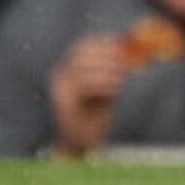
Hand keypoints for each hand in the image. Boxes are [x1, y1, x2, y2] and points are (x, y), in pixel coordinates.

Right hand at [48, 32, 129, 157]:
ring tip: (119, 79)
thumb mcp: (106, 84)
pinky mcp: (62, 102)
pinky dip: (103, 84)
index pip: (80, 46)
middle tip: (122, 64)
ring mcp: (59, 89)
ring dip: (106, 71)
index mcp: (67, 69)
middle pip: (81, 54)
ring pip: (82, 69)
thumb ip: (111, 67)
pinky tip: (115, 89)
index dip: (101, 43)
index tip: (119, 46)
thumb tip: (126, 47)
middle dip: (106, 56)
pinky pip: (83, 85)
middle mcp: (59, 76)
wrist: (80, 141)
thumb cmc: (95, 111)